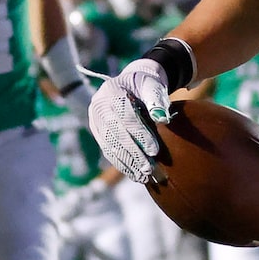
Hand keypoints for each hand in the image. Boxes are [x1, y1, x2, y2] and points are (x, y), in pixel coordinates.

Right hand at [89, 56, 172, 186]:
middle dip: (134, 154)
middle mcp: (98, 106)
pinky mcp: (97, 132)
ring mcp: (95, 120)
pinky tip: (134, 174)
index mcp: (111, 91)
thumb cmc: (146, 84)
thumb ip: (157, 99)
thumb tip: (163, 119)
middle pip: (116, 134)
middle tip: (149, 169)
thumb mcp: (153, 85)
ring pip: (110, 146)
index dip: (140, 134)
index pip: (126, 117)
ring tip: (143, 176)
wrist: (131, 83)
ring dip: (127, 163)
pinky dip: (121, 164)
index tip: (155, 150)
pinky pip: (108, 150)